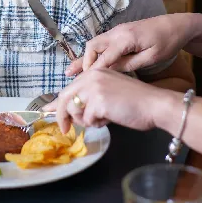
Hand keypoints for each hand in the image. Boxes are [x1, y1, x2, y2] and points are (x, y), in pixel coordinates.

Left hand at [43, 68, 166, 133]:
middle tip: (64, 129)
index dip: (56, 104)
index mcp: (94, 73)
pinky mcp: (98, 101)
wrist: (155, 105)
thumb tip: (71, 109)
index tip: (46, 112)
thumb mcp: (109, 93)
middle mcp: (92, 76)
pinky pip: (87, 119)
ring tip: (102, 119)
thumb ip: (91, 97)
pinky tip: (110, 119)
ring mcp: (94, 88)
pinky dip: (97, 124)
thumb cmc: (136, 102)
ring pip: (74, 110)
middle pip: (65, 98)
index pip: (68, 89)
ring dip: (85, 121)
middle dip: (62, 117)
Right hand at [66, 15, 189, 75]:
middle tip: (77, 79)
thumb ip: (130, 64)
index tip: (83, 85)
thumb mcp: (151, 57)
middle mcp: (118, 32)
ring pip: (94, 43)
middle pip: (93, 46)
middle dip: (84, 63)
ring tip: (71, 72)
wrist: (177, 25)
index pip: (104, 57)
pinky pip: (102, 43)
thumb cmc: (167, 42)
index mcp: (126, 39)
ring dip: (86, 57)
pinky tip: (87, 63)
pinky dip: (93, 53)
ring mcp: (118, 30)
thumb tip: (110, 71)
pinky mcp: (120, 32)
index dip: (93, 72)